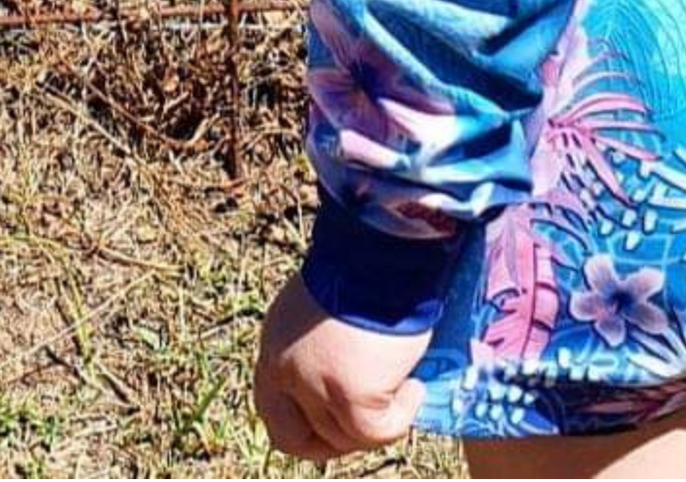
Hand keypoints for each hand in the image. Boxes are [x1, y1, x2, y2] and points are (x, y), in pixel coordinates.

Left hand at [253, 272, 429, 460]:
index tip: (334, 418)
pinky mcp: (351, 394)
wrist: (387, 243)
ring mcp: (314, 384)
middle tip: (367, 425)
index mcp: (275, 341)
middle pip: (293, 437)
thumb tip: (349, 377)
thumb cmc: (369, 260)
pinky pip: (376, 431)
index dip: (302, 423)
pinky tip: (416, 388)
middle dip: (330, 442)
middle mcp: (284, 367)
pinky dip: (401, 417)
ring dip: (375, 422)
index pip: (270, 407)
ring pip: (343, 437)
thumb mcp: (327, 304)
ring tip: (405, 388)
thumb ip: (321, 344)